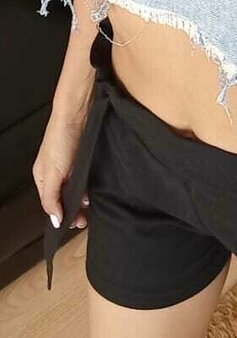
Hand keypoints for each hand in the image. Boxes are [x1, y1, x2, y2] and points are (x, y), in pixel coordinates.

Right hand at [32, 108, 90, 230]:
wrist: (77, 112)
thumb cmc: (60, 140)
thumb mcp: (52, 173)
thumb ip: (52, 197)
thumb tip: (55, 220)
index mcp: (42, 178)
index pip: (49, 204)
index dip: (60, 216)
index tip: (74, 225)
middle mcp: (54, 174)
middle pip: (62, 198)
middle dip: (72, 210)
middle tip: (85, 220)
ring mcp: (67, 166)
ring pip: (73, 189)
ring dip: (80, 199)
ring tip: (90, 205)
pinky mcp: (80, 159)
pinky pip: (83, 178)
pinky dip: (87, 186)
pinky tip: (92, 190)